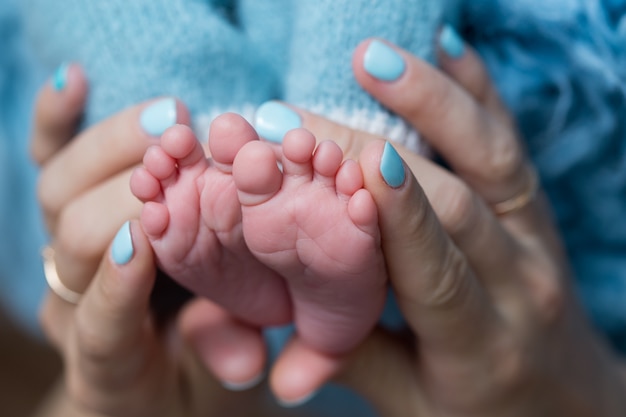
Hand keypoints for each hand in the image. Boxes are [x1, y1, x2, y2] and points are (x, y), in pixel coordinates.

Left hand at [30, 65, 268, 392]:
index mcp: (109, 356)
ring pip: (59, 191)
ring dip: (113, 150)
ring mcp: (65, 250)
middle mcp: (75, 297)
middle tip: (183, 155)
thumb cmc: (180, 374)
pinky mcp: (65, 212)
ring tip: (171, 119)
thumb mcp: (211, 383)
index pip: (100, 320)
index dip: (120, 281)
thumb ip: (225, 358)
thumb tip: (246, 362)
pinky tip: (77, 79)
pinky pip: (45, 160)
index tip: (149, 236)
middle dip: (128, 195)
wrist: (144, 367)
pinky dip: (56, 118)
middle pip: (76, 239)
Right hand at [292, 39, 625, 415]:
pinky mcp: (536, 208)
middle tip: (301, 114)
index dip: (399, 213)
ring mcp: (534, 235)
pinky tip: (445, 50)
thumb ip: (353, 369)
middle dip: (373, 149)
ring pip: (495, 156)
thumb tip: (282, 368)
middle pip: (453, 200)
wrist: (568, 402)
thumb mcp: (416, 405)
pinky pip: (513, 141)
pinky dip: (480, 90)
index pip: (437, 268)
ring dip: (435, 100)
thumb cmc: (482, 407)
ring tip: (374, 59)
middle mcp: (517, 278)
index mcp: (479, 341)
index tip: (355, 161)